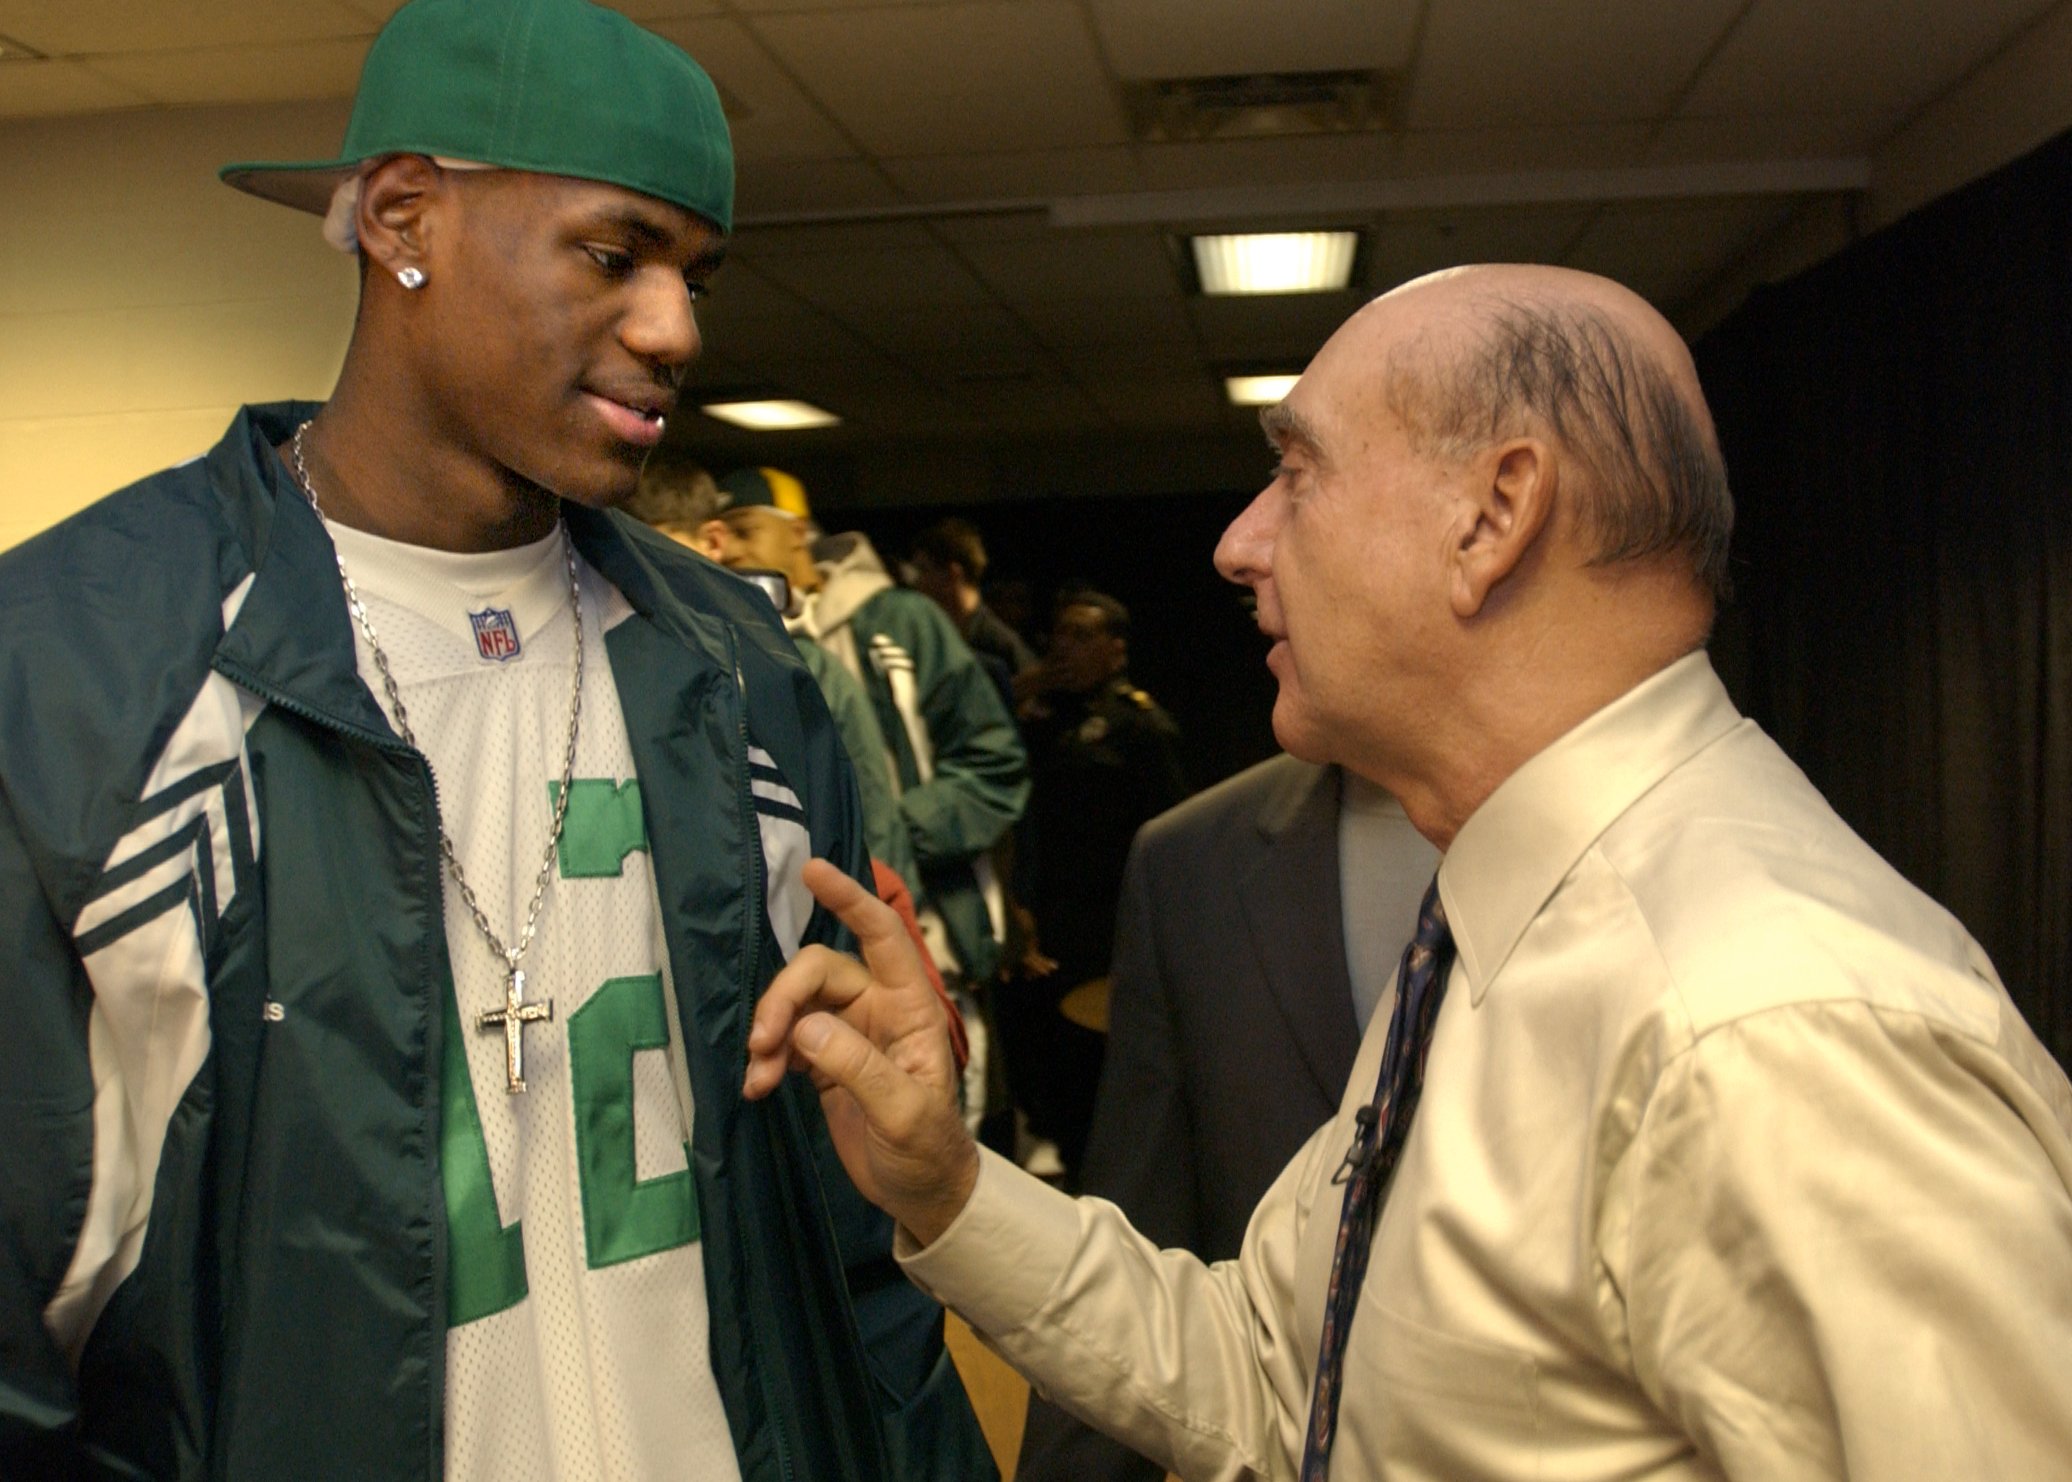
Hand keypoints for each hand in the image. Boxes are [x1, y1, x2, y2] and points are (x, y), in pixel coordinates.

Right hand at [743, 858, 979, 1244]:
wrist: (921, 1195)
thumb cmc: (929, 1151)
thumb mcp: (905, 1114)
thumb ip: (859, 1068)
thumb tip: (807, 1027)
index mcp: (911, 1008)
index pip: (881, 936)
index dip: (850, 899)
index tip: (814, 871)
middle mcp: (879, 1008)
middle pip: (818, 971)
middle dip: (783, 998)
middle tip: (762, 1043)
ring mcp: (849, 1032)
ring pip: (796, 1004)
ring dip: (770, 1033)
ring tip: (759, 1076)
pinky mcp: (825, 1060)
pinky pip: (786, 1040)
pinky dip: (767, 1059)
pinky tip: (758, 1087)